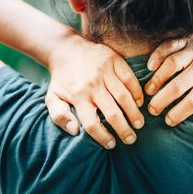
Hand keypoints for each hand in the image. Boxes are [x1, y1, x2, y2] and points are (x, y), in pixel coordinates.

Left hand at [46, 34, 144, 148]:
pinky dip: (137, 92)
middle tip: (131, 139)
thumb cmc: (62, 79)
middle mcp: (93, 85)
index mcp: (78, 96)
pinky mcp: (114, 61)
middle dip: (124, 129)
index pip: (92, 123)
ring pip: (124, 96)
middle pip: (112, 113)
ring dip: (134, 113)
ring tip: (139, 124)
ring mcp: (105, 71)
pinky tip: (140, 102)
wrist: (66, 49)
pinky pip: (130, 79)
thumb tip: (75, 131)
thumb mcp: (52, 98)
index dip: (103, 137)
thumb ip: (60, 116)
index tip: (111, 144)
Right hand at [145, 25, 192, 125]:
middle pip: (178, 85)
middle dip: (162, 100)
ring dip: (157, 78)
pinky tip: (150, 66)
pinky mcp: (187, 39)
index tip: (168, 121)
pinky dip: (158, 54)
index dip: (178, 113)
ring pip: (172, 64)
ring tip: (148, 91)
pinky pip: (170, 45)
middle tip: (152, 110)